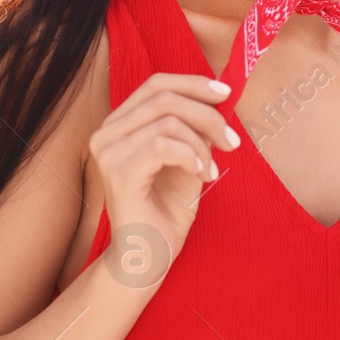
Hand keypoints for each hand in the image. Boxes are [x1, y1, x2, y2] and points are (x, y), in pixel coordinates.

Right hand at [88, 72, 240, 281]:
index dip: (193, 83)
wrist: (148, 256)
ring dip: (202, 144)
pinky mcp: (118, 173)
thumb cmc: (166, 210)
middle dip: (208, 115)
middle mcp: (106, 134)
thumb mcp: (187, 159)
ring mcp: (108, 153)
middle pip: (164, 98)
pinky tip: (201, 175)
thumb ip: (195, 128)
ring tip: (210, 170)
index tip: (226, 94)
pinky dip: (190, 156)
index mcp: (120, 125)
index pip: (156, 85)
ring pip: (168, 122)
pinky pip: (162, 146)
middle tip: (232, 141)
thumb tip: (219, 98)